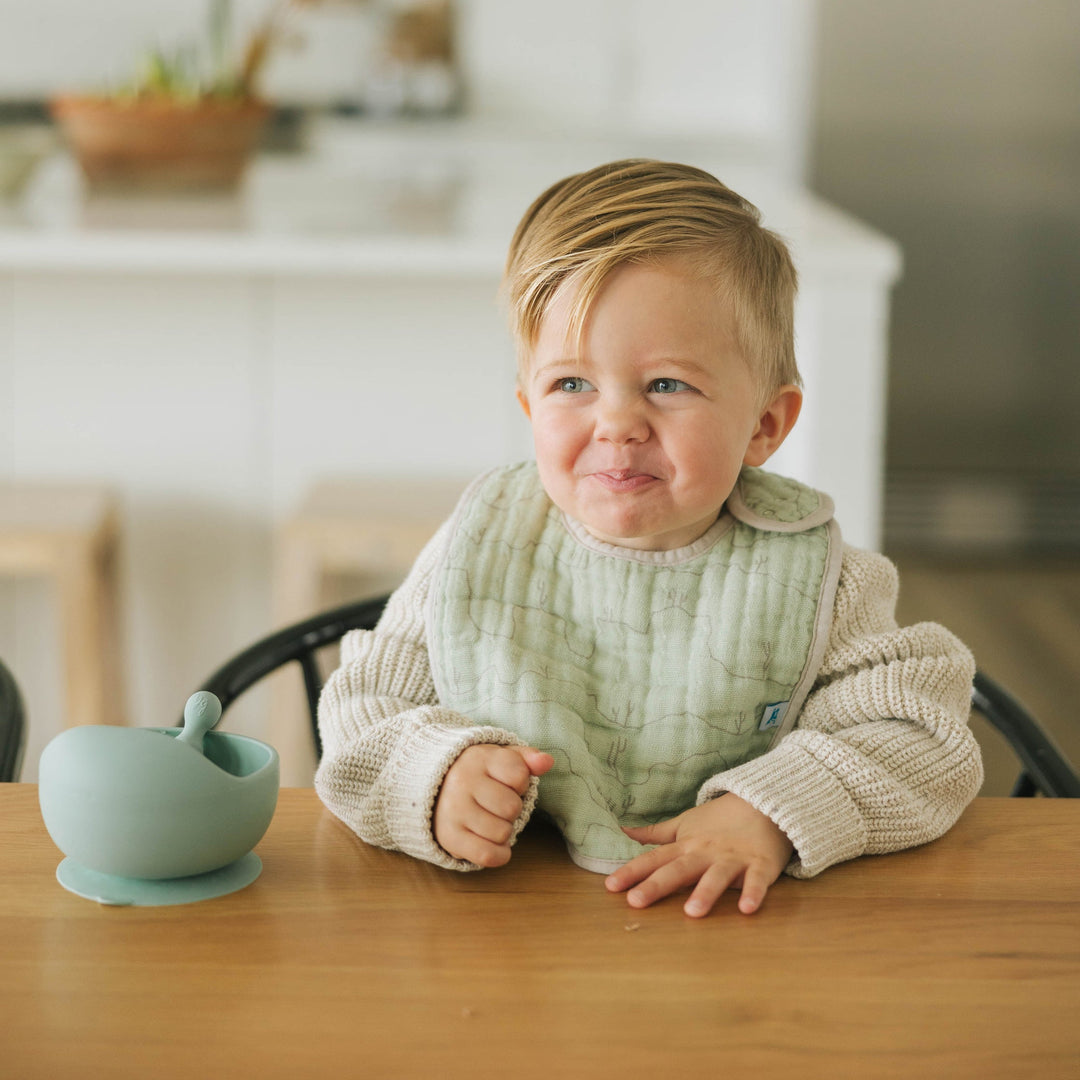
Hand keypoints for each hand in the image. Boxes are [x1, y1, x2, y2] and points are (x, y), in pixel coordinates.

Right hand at [434, 744, 553, 866]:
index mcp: (478, 758)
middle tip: (497, 805)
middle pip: (512, 807)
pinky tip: (495, 844)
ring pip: (502, 833)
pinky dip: (499, 854)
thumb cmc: (477, 774)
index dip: (520, 784)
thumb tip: (546, 761)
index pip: (519, 775)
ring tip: (491, 820)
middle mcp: (462, 782)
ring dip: (504, 831)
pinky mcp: (449, 836)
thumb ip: (526, 758)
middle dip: (512, 809)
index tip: (507, 783)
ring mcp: (454, 810)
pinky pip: (487, 854)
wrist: (433, 789)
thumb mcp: (500, 758)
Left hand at [604, 793, 793, 917]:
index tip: (610, 886)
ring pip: (716, 876)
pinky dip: (752, 893)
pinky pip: (756, 880)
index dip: (632, 872)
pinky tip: (746, 909)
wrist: (764, 803)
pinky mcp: (760, 864)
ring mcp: (733, 859)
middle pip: (678, 870)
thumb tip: (625, 830)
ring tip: (691, 912)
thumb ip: (656, 834)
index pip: (655, 859)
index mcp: (686, 846)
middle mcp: (705, 853)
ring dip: (705, 892)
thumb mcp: (685, 824)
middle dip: (656, 885)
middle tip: (635, 902)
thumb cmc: (720, 820)